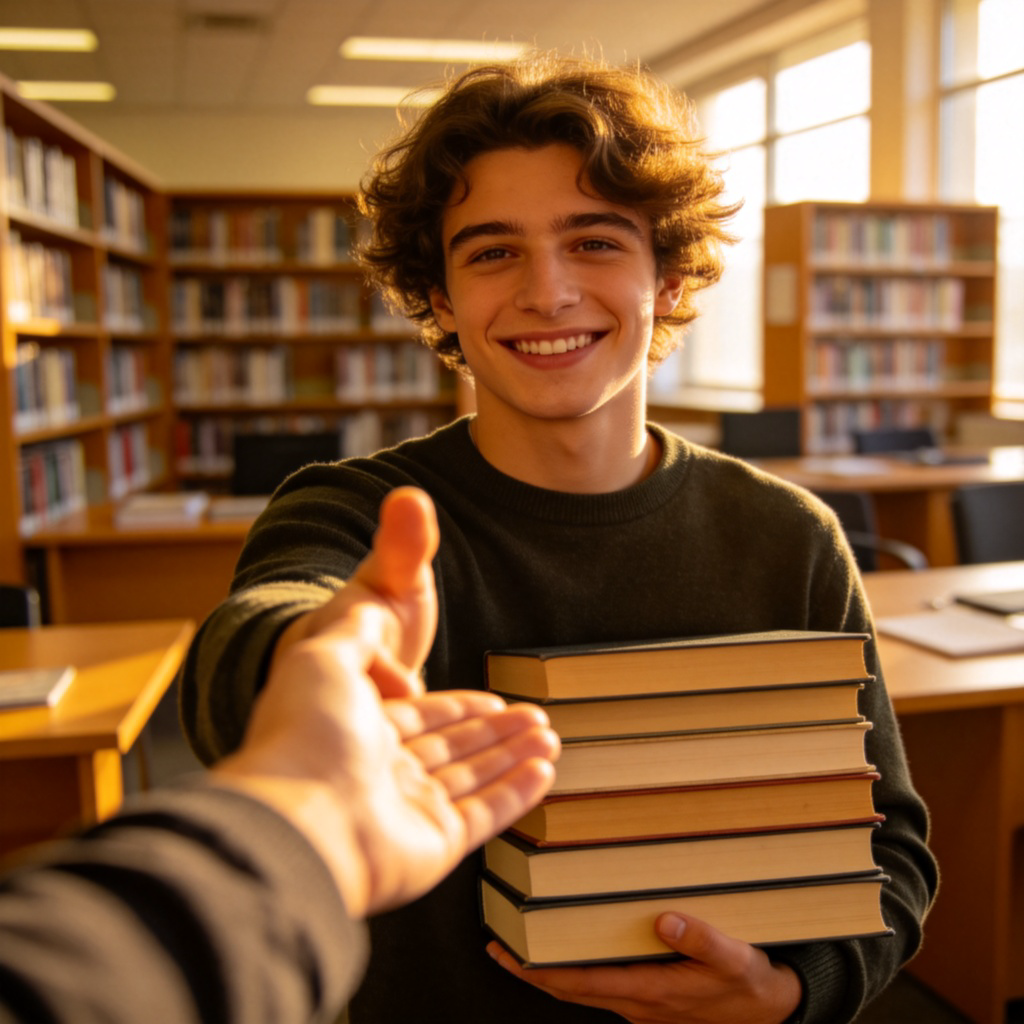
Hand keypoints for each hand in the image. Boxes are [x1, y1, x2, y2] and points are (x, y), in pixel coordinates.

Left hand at [214, 487, 560, 916]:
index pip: (418, 713)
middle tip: (538, 715)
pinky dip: (517, 794)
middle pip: (450, 747)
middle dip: (495, 730)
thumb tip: (407, 503)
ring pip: (473, 778)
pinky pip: (483, 814)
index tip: (492, 698)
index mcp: (358, 723)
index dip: (456, 705)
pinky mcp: (429, 845)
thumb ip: (386, 564)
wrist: (292, 812)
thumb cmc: (305, 722)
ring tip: (550, 735)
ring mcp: (405, 810)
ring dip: (513, 756)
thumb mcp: (340, 628)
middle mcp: (380, 768)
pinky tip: (545, 770)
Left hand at [487, 911, 801, 1023]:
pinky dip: (576, 970)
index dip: (537, 972)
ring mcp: (640, 1004)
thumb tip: (664, 919)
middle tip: (497, 946)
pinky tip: (572, 947)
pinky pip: (601, 985)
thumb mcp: (734, 959)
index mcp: (649, 992)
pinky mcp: (648, 998)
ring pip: (583, 988)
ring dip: (550, 971)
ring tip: (525, 943)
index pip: (578, 984)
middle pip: (568, 989)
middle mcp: (636, 1003)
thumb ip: (701, 939)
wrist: (771, 1010)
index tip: (506, 953)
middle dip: (530, 972)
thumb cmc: (748, 984)